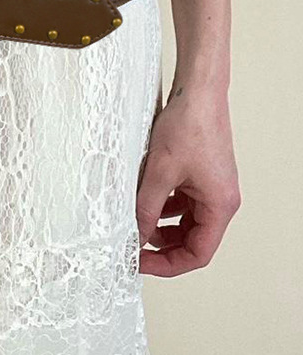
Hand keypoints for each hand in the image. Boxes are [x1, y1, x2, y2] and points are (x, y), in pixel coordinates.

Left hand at [135, 78, 240, 275]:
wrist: (197, 91)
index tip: (141, 263)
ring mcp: (211, 185)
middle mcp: (220, 199)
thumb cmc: (189, 125)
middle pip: (193, 239)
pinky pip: (182, 200)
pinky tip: (142, 199)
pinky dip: (163, 204)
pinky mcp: (200, 172)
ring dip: (160, 225)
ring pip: (185, 220)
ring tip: (134, 223)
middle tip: (133, 248)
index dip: (168, 264)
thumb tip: (135, 234)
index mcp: (220, 205)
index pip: (198, 253)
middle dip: (162, 246)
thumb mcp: (159, 172)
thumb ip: (146, 207)